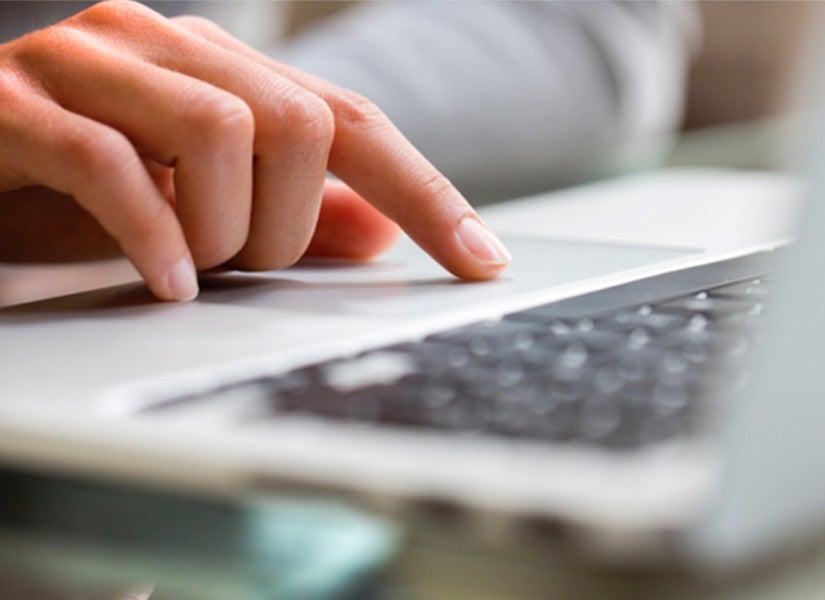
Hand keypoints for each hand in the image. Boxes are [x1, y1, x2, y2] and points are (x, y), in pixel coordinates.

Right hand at [0, 1, 510, 300]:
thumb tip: (377, 232)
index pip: (353, 121)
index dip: (426, 193)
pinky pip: (110, 164)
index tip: (481, 260)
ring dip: (226, 230)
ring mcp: (87, 63)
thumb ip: (285, 213)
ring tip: (193, 267)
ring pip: (221, 131)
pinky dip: (153, 234)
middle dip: (293, 223)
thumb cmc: (67, 181)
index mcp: (218, 67)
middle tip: (243, 262)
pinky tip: (167, 282)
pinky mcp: (14, 104)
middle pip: (301, 123)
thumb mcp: (193, 207)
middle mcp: (163, 45)